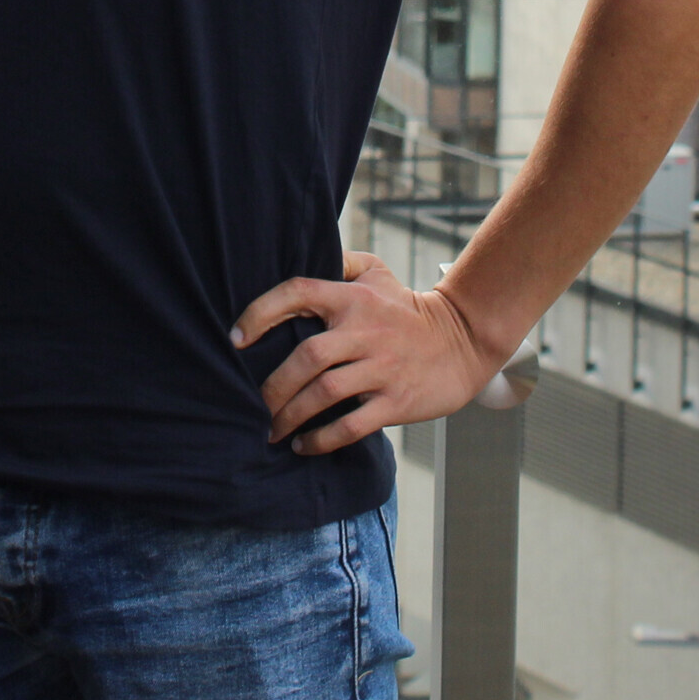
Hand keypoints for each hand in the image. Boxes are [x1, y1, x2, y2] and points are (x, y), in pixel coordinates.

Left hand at [231, 252, 504, 455]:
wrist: (462, 341)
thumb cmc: (407, 309)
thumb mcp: (377, 273)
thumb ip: (339, 262)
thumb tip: (301, 254)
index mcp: (352, 298)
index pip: (298, 293)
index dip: (260, 313)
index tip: (236, 338)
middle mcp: (364, 331)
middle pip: (307, 357)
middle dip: (273, 387)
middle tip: (251, 405)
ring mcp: (381, 368)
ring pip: (325, 393)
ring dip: (291, 416)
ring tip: (271, 430)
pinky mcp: (396, 400)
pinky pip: (351, 425)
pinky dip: (322, 438)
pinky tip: (303, 445)